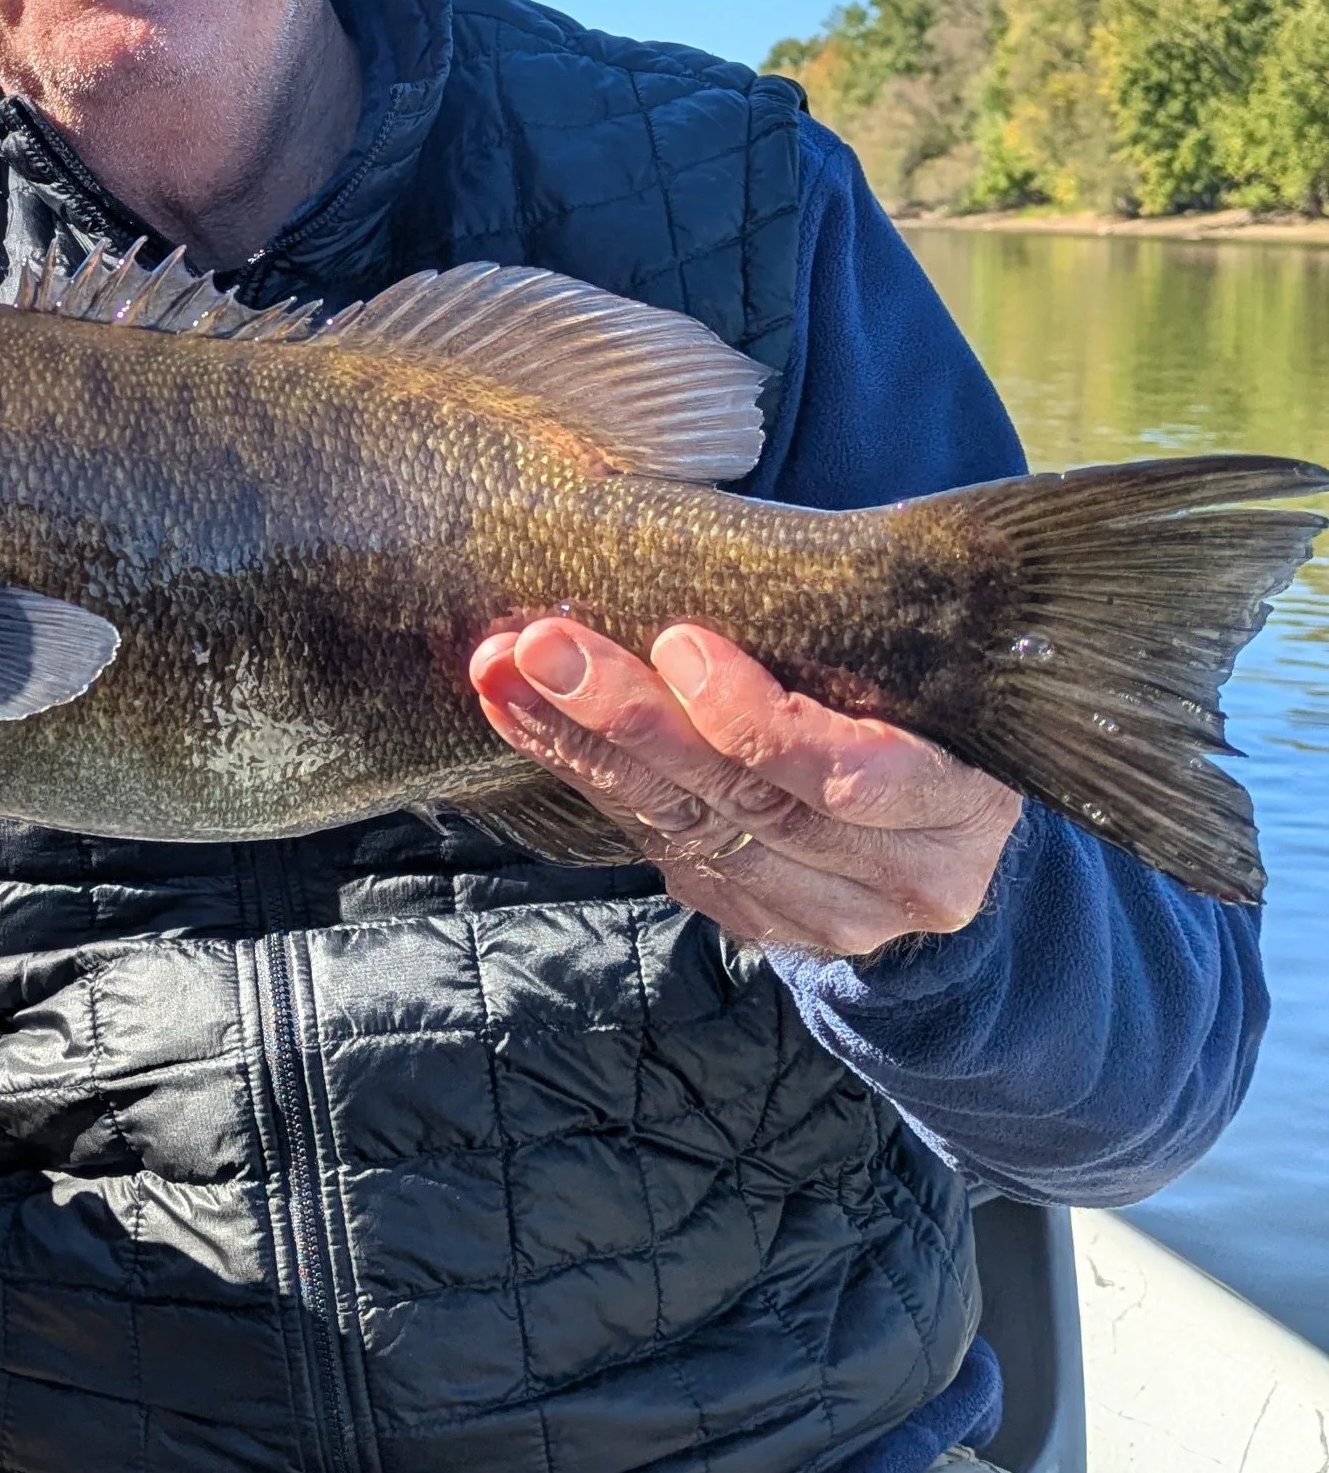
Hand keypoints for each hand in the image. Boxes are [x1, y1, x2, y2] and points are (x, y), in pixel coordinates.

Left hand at [469, 616, 1019, 956]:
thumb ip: (847, 623)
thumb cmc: (927, 693)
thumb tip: (715, 546)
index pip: (849, 773)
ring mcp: (841, 917)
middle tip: (543, 647)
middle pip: (749, 802)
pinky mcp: (776, 926)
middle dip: (631, 719)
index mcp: (964, 799)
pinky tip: (539, 728)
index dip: (756, 717)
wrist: (956, 814)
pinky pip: (675, 858)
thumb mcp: (918, 654)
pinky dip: (599, 789)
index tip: (677, 642)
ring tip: (507, 678)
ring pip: (695, 834)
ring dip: (586, 750)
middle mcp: (909, 879)